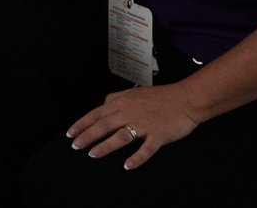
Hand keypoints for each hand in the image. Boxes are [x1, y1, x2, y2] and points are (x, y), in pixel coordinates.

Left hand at [65, 84, 202, 169]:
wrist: (186, 99)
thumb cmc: (161, 96)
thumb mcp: (134, 92)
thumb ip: (118, 98)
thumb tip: (104, 103)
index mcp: (123, 103)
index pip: (97, 113)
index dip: (82, 123)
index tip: (70, 133)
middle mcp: (130, 113)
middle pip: (104, 125)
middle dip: (87, 136)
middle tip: (75, 146)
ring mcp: (144, 125)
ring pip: (120, 136)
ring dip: (105, 146)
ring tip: (93, 154)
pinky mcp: (159, 135)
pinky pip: (146, 149)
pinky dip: (137, 158)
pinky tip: (127, 165)